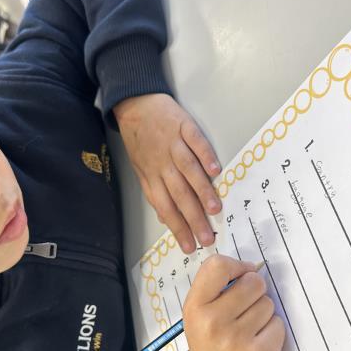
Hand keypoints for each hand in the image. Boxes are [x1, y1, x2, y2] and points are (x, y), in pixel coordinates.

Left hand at [115, 94, 221, 253]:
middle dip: (192, 219)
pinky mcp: (183, 126)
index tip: (189, 247)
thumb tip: (164, 218)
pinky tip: (215, 170)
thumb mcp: (140, 168)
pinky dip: (205, 155)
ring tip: (214, 210)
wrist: (135, 103)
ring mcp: (173, 144)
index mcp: (151, 177)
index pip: (165, 207)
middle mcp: (162, 164)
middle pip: (178, 195)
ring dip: (201, 191)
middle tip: (206, 238)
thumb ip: (154, 191)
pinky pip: (195, 142)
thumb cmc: (140, 139)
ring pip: (187, 171)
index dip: (177, 228)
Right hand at [182, 255, 285, 350]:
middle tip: (244, 312)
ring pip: (268, 304)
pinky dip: (273, 332)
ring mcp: (236, 338)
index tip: (241, 276)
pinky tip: (258, 345)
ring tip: (249, 332)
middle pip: (252, 282)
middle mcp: (213, 321)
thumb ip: (216, 290)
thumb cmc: (212, 348)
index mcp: (195, 307)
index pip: (217, 266)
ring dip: (264, 315)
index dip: (236, 266)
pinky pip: (278, 324)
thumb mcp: (199, 318)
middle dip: (255, 293)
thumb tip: (250, 269)